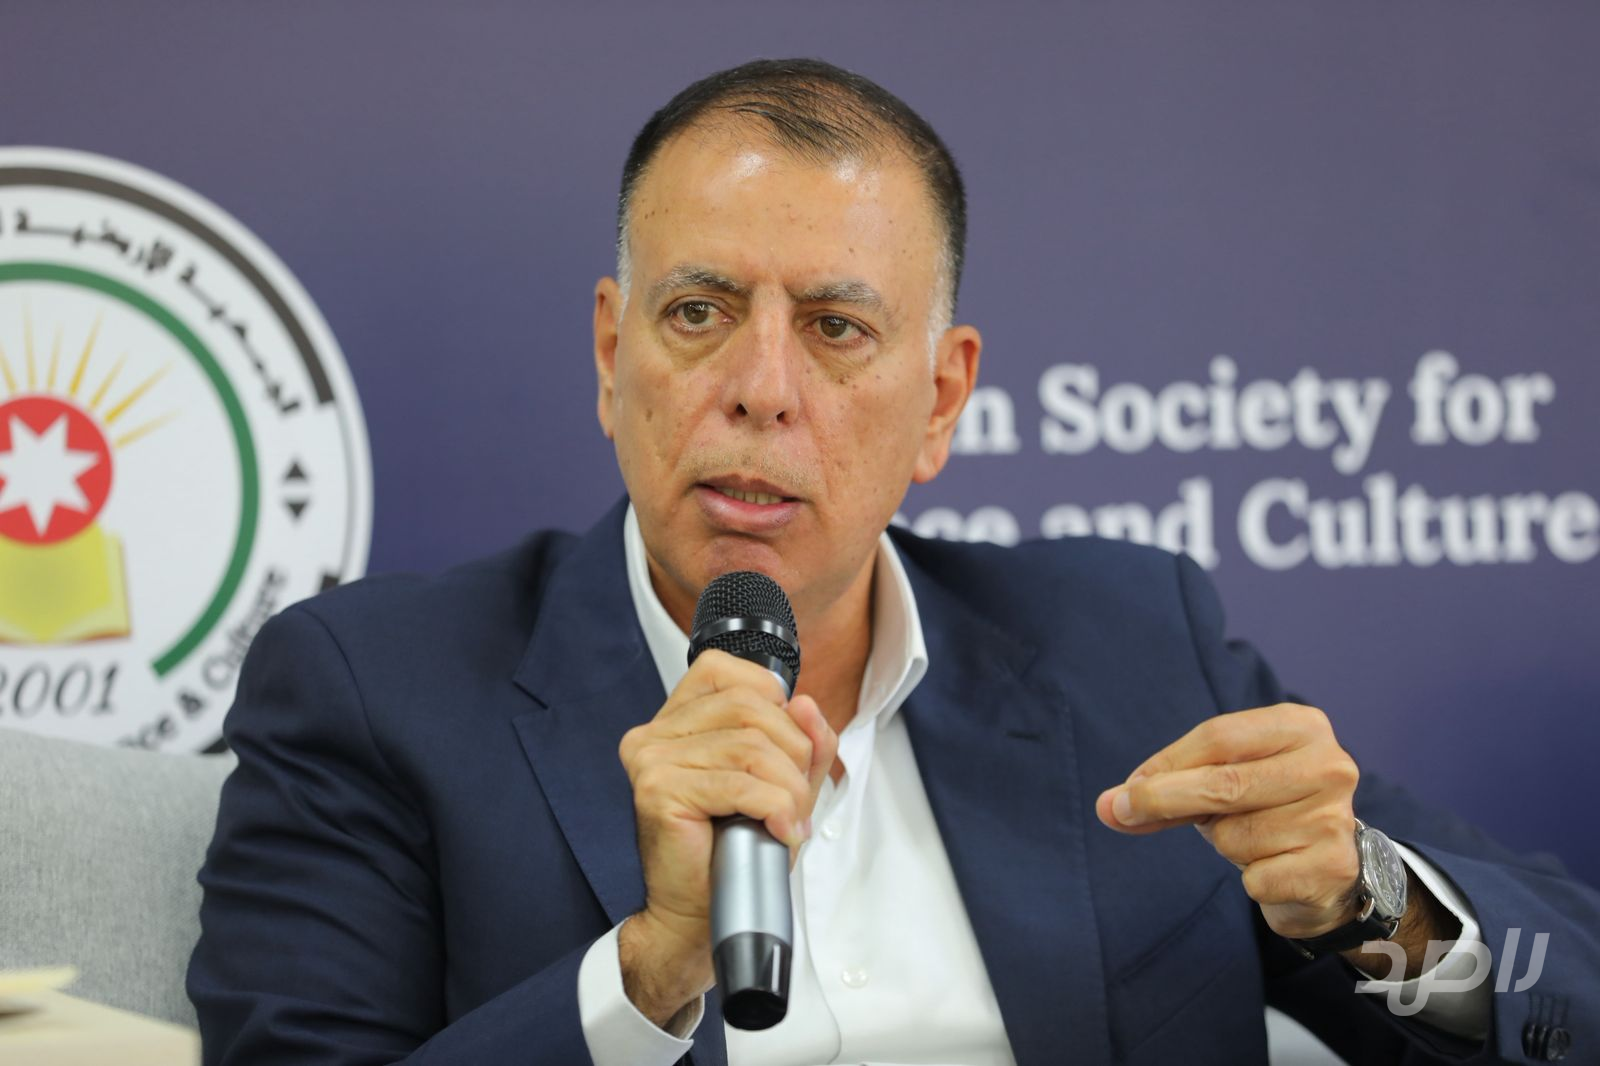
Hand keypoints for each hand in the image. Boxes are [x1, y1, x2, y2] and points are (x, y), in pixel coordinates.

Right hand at [616, 649, 837, 1024]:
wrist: (698, 915)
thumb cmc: (734, 852)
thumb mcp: (784, 783)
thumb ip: (803, 741)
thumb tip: (805, 703)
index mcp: (676, 720)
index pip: (727, 671)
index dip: (773, 702)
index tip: (786, 748)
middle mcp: (655, 733)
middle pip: (749, 706)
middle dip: (793, 751)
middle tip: (796, 797)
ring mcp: (652, 760)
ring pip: (750, 745)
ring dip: (788, 787)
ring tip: (790, 821)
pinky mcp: (659, 791)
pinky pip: (740, 784)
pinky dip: (775, 808)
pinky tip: (779, 831)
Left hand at [1094, 703, 1363, 940]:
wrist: (1331, 870)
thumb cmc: (1265, 809)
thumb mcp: (1220, 782)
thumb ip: (1167, 787)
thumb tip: (1109, 807)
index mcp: (1302, 727)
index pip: (1219, 737)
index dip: (1167, 763)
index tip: (1128, 788)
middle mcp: (1328, 766)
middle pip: (1223, 783)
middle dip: (1163, 800)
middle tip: (1123, 812)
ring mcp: (1334, 818)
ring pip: (1236, 836)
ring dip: (1225, 845)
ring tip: (1252, 839)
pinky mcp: (1331, 868)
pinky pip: (1255, 878)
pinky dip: (1251, 879)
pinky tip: (1275, 869)